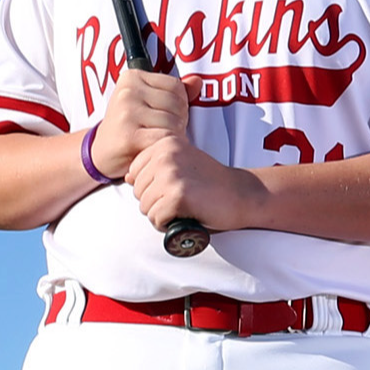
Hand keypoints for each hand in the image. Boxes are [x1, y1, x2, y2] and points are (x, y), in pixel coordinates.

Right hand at [88, 61, 186, 179]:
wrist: (102, 153)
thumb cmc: (130, 126)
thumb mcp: (149, 102)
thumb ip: (175, 92)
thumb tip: (198, 81)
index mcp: (132, 77)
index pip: (176, 86)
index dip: (179, 104)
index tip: (162, 114)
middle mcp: (127, 91)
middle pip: (177, 104)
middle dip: (178, 121)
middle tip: (160, 130)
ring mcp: (127, 112)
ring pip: (173, 122)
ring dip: (172, 135)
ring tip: (155, 139)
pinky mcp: (129, 134)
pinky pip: (164, 138)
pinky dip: (164, 147)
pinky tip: (152, 149)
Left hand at [123, 133, 260, 233]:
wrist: (242, 195)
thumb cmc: (211, 184)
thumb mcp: (182, 164)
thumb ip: (155, 167)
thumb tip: (127, 177)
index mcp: (164, 144)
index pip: (134, 174)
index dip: (153, 188)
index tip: (178, 187)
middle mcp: (165, 155)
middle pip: (138, 192)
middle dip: (157, 202)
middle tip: (184, 200)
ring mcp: (171, 174)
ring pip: (145, 207)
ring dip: (163, 215)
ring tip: (186, 207)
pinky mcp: (177, 195)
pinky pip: (157, 219)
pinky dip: (170, 225)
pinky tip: (188, 216)